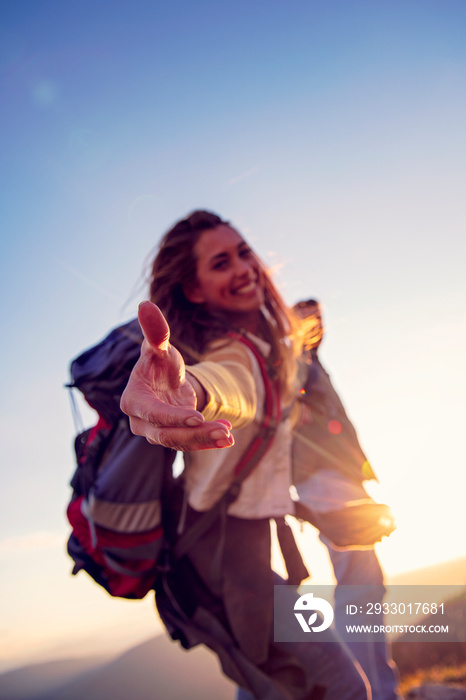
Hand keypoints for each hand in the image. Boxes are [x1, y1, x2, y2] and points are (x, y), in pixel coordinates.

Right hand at [120, 301, 233, 450]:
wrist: (165, 379)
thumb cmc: (159, 361)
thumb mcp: (159, 346)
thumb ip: (154, 330)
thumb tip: (145, 304)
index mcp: (133, 400)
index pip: (152, 413)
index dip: (172, 417)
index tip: (197, 416)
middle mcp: (140, 422)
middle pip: (166, 434)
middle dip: (195, 433)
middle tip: (223, 429)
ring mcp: (156, 433)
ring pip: (180, 441)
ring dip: (205, 439)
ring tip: (228, 435)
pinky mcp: (172, 438)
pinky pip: (189, 443)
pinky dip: (208, 441)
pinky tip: (228, 438)